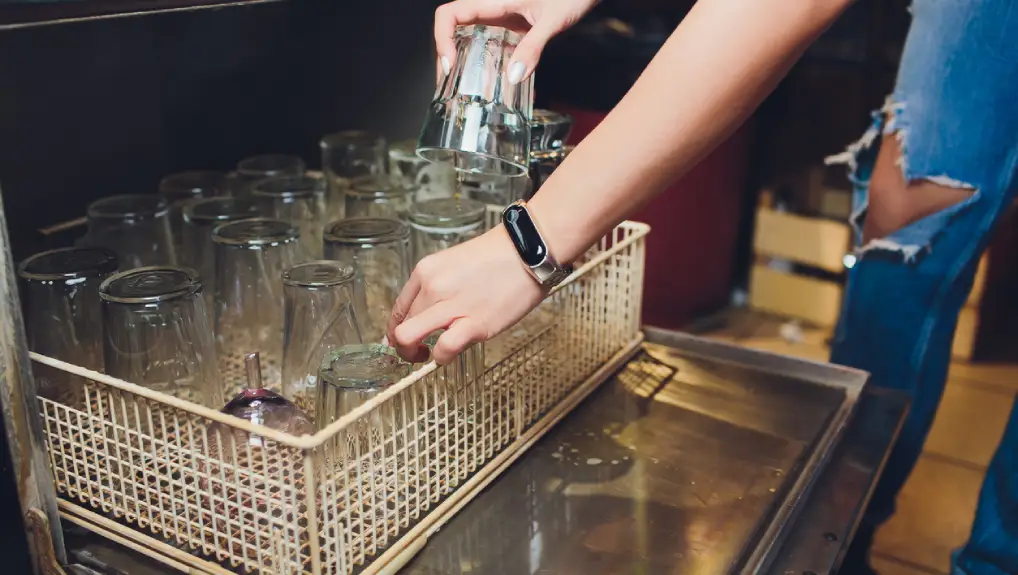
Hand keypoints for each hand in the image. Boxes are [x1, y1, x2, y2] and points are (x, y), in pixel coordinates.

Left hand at [386, 226, 545, 364]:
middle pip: (399, 326)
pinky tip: (450, 353)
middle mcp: (432, 287)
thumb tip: (425, 314)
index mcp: (425, 271)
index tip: (404, 341)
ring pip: (407, 338)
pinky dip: (442, 357)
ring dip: (414, 354)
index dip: (395, 331)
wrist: (528, 250)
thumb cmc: (498, 258)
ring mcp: (451, 305)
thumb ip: (437, 287)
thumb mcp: (454, 264)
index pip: (397, 309)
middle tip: (418, 352)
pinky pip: (443, 349)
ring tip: (430, 355)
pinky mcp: (474, 323)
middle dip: (404, 346)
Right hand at [434, 0, 598, 83]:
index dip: (442, 38)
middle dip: (447, 57)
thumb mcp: (553, 21)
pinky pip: (494, 45)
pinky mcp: (514, 27)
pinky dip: (491, 65)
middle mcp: (492, 8)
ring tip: (466, 90)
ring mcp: (502, 18)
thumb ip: (533, 47)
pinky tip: (500, 85)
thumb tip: (513, 77)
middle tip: (451, 86)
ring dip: (466, 64)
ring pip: (471, 39)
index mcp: (494, 0)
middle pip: (454, 30)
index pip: (450, 14)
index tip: (449, 64)